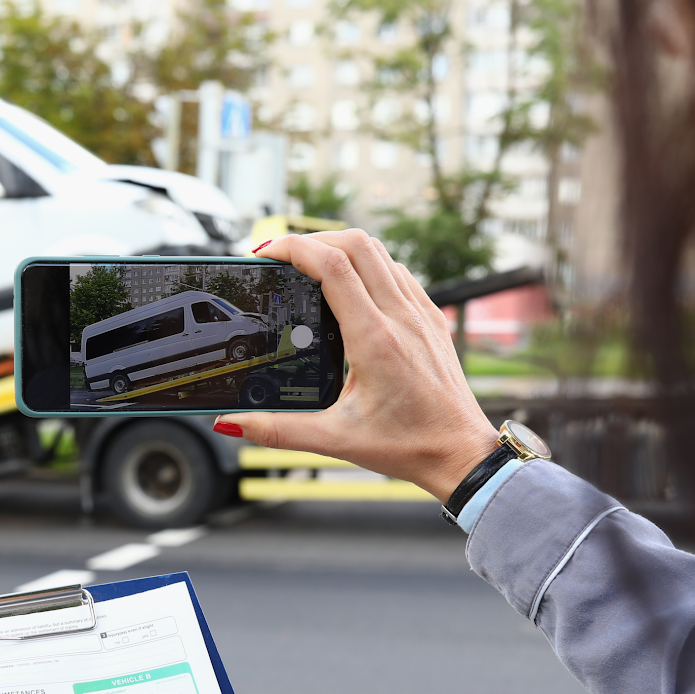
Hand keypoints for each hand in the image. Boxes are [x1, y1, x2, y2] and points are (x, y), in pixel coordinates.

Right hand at [219, 230, 498, 500]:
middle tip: (282, 258)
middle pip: (356, 244)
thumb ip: (279, 431)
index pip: (333, 267)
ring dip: (341, 247)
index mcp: (375, 340)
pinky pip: (397, 272)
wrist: (461, 454)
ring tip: (310, 267)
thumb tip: (233, 424)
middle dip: (313, 240)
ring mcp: (420, 314)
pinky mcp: (431, 319)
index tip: (266, 253)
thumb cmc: (409, 446)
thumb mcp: (336, 441)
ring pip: (379, 252)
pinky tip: (351, 287)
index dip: (294, 248)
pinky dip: (368, 265)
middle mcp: (401, 318)